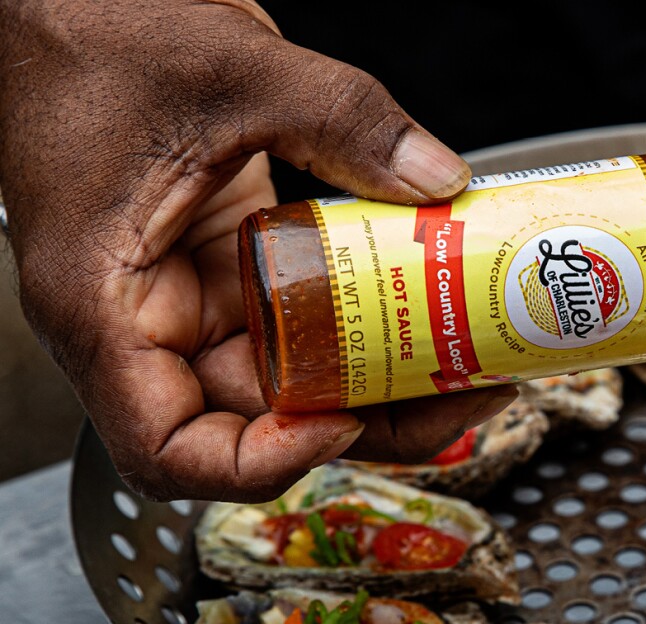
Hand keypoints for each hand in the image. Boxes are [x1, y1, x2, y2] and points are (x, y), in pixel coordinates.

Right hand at [0, 0, 515, 501]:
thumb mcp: (234, 69)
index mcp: (104, 302)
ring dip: (374, 383)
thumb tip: (435, 180)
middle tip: (457, 396)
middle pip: (254, 424)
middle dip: (363, 423)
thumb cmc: (88, 32)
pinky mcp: (225, 264)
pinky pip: (297, 322)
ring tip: (461, 364)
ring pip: (287, 380)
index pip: (167, 446)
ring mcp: (187, 295)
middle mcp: (142, 318)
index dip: (258, 464)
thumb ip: (345, 120)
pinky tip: (420, 308)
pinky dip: (359, 326)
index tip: (340, 424)